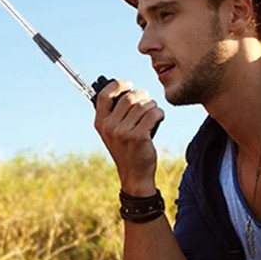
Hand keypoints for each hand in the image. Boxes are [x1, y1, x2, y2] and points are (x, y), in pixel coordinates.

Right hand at [93, 78, 163, 192]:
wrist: (135, 175)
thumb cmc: (127, 150)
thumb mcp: (113, 133)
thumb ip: (115, 114)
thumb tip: (126, 89)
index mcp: (100, 123)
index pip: (104, 95)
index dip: (117, 85)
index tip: (129, 85)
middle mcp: (110, 127)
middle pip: (129, 97)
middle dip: (142, 95)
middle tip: (148, 102)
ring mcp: (123, 133)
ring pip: (143, 105)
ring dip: (152, 105)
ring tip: (154, 113)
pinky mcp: (139, 137)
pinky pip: (153, 114)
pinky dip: (159, 113)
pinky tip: (159, 118)